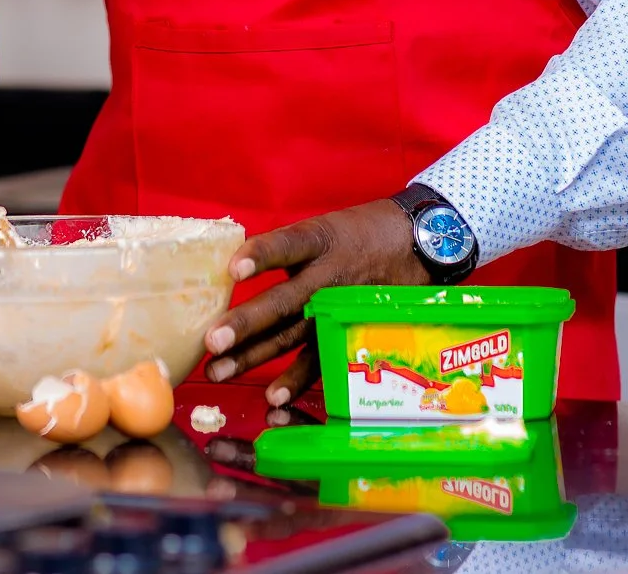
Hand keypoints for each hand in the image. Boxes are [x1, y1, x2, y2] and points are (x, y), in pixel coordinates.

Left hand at [203, 198, 427, 407]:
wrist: (416, 244)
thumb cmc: (360, 234)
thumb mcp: (326, 228)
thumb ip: (288, 249)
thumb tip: (232, 267)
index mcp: (320, 242)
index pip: (288, 245)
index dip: (261, 256)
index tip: (233, 269)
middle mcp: (327, 277)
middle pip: (282, 301)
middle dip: (245, 324)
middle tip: (210, 341)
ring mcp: (337, 310)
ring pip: (292, 336)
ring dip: (255, 356)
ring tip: (219, 372)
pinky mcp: (347, 333)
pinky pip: (319, 362)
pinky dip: (294, 382)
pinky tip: (271, 399)